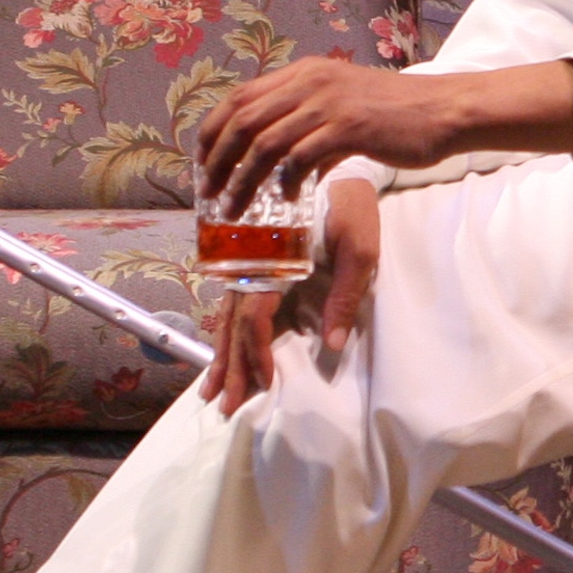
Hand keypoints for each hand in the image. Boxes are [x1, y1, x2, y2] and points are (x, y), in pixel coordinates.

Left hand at [196, 57, 572, 206]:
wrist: (445, 110)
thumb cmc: (397, 114)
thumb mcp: (345, 103)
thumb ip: (310, 119)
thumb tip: (282, 159)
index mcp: (304, 73)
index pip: (240, 97)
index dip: (213, 130)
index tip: (203, 162)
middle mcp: (310, 82)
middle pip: (242, 120)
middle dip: (217, 160)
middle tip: (209, 192)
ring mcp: (328, 103)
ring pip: (264, 143)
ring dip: (242, 180)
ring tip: (233, 209)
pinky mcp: (348, 127)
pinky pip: (299, 158)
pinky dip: (283, 182)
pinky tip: (284, 201)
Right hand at [203, 176, 378, 410]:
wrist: (339, 166)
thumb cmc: (351, 206)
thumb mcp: (360, 247)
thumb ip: (346, 294)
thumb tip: (333, 345)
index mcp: (272, 261)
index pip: (253, 318)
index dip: (256, 354)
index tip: (266, 384)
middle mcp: (251, 265)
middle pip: (232, 326)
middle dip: (229, 369)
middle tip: (224, 406)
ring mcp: (247, 264)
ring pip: (226, 319)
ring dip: (220, 356)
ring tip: (212, 392)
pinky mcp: (252, 264)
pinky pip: (231, 306)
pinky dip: (225, 335)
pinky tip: (220, 355)